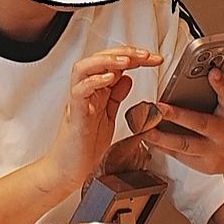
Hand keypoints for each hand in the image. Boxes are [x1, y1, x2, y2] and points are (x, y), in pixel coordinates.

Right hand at [55, 47, 155, 197]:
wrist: (68, 170)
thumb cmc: (84, 146)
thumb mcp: (108, 116)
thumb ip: (115, 96)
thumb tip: (127, 78)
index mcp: (95, 91)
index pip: (113, 63)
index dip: (134, 57)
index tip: (154, 58)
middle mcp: (85, 92)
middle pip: (99, 59)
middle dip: (124, 53)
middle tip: (145, 55)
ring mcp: (79, 102)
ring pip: (84, 68)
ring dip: (106, 61)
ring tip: (126, 61)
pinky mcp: (75, 115)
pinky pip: (79, 91)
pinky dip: (94, 81)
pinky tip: (109, 78)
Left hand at [143, 57, 223, 190]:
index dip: (222, 84)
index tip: (212, 72)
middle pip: (200, 123)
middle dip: (178, 115)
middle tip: (158, 106)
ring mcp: (214, 151)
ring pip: (185, 144)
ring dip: (162, 137)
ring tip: (144, 127)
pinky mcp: (204, 164)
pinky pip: (180, 156)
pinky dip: (163, 148)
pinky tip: (148, 138)